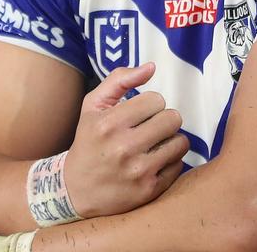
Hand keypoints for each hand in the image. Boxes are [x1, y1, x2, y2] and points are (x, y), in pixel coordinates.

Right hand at [62, 62, 188, 217]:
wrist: (76, 189)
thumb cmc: (88, 141)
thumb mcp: (92, 106)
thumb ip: (119, 80)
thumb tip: (152, 67)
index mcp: (109, 123)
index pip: (155, 99)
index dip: (149, 104)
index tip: (139, 114)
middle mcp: (124, 147)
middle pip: (172, 118)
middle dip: (163, 120)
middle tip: (151, 128)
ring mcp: (138, 171)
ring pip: (180, 141)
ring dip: (170, 140)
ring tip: (155, 144)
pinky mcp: (150, 190)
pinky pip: (179, 165)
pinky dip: (170, 161)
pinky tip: (154, 162)